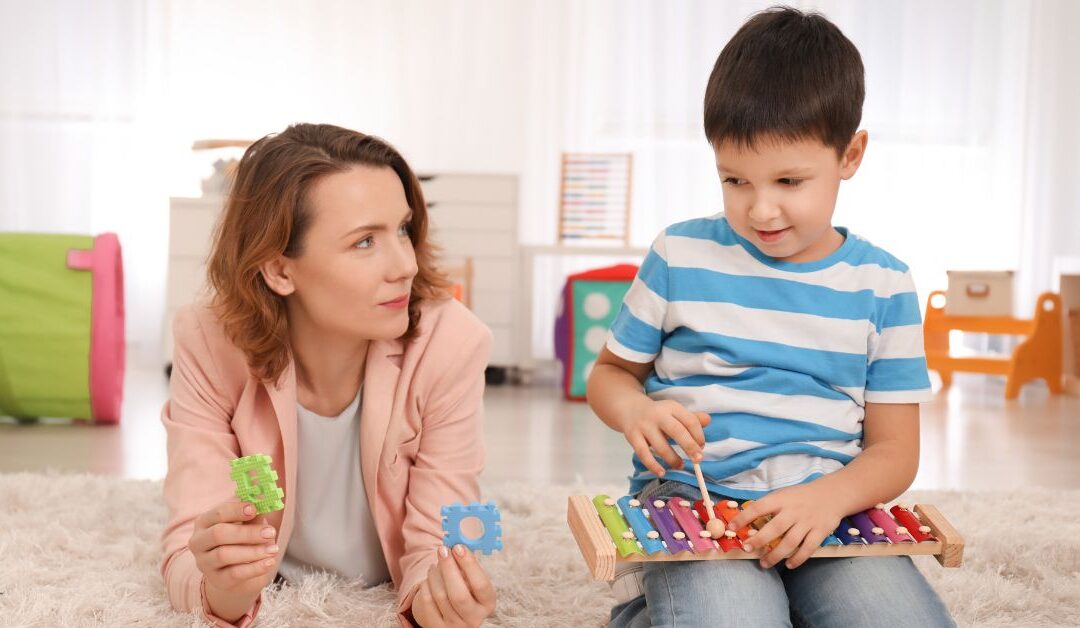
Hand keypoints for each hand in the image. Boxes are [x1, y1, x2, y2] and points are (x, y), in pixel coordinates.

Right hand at [188, 501, 278, 601]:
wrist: (236, 571)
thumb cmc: (240, 540)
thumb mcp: (246, 524)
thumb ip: (253, 514)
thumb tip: (265, 499)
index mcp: (204, 522)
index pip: (218, 514)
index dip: (236, 510)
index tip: (254, 509)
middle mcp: (198, 542)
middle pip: (219, 534)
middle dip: (247, 533)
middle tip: (271, 532)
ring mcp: (204, 562)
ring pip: (224, 555)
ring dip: (252, 551)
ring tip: (273, 549)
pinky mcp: (216, 580)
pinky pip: (234, 574)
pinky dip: (254, 568)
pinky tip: (270, 562)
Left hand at [412, 545, 495, 627]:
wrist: (451, 614)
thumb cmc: (464, 589)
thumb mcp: (472, 579)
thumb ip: (467, 564)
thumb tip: (455, 544)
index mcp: (487, 604)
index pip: (481, 585)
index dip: (469, 565)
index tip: (458, 547)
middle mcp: (474, 619)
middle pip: (459, 595)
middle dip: (448, 568)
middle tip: (443, 550)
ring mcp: (454, 626)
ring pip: (440, 596)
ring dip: (435, 574)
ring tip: (436, 564)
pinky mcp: (436, 627)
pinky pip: (427, 602)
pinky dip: (426, 585)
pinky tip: (429, 578)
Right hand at [621, 399, 709, 475]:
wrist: (629, 408)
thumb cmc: (658, 414)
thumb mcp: (674, 412)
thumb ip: (691, 418)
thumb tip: (708, 420)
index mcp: (671, 407)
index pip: (689, 420)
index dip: (698, 435)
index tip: (702, 447)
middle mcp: (658, 415)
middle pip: (676, 431)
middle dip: (689, 446)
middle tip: (698, 460)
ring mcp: (644, 425)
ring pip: (660, 445)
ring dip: (672, 459)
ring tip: (680, 465)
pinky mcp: (632, 436)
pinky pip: (643, 453)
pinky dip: (653, 465)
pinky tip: (661, 472)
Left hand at [726, 482, 847, 569]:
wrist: (832, 494)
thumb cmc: (801, 496)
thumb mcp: (783, 494)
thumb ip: (768, 505)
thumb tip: (745, 517)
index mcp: (781, 499)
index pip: (759, 507)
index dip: (744, 517)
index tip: (731, 527)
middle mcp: (794, 511)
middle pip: (774, 528)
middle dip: (759, 540)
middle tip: (747, 549)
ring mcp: (807, 522)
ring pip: (790, 542)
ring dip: (775, 555)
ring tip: (764, 563)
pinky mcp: (820, 532)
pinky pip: (808, 548)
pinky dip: (798, 559)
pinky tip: (788, 565)